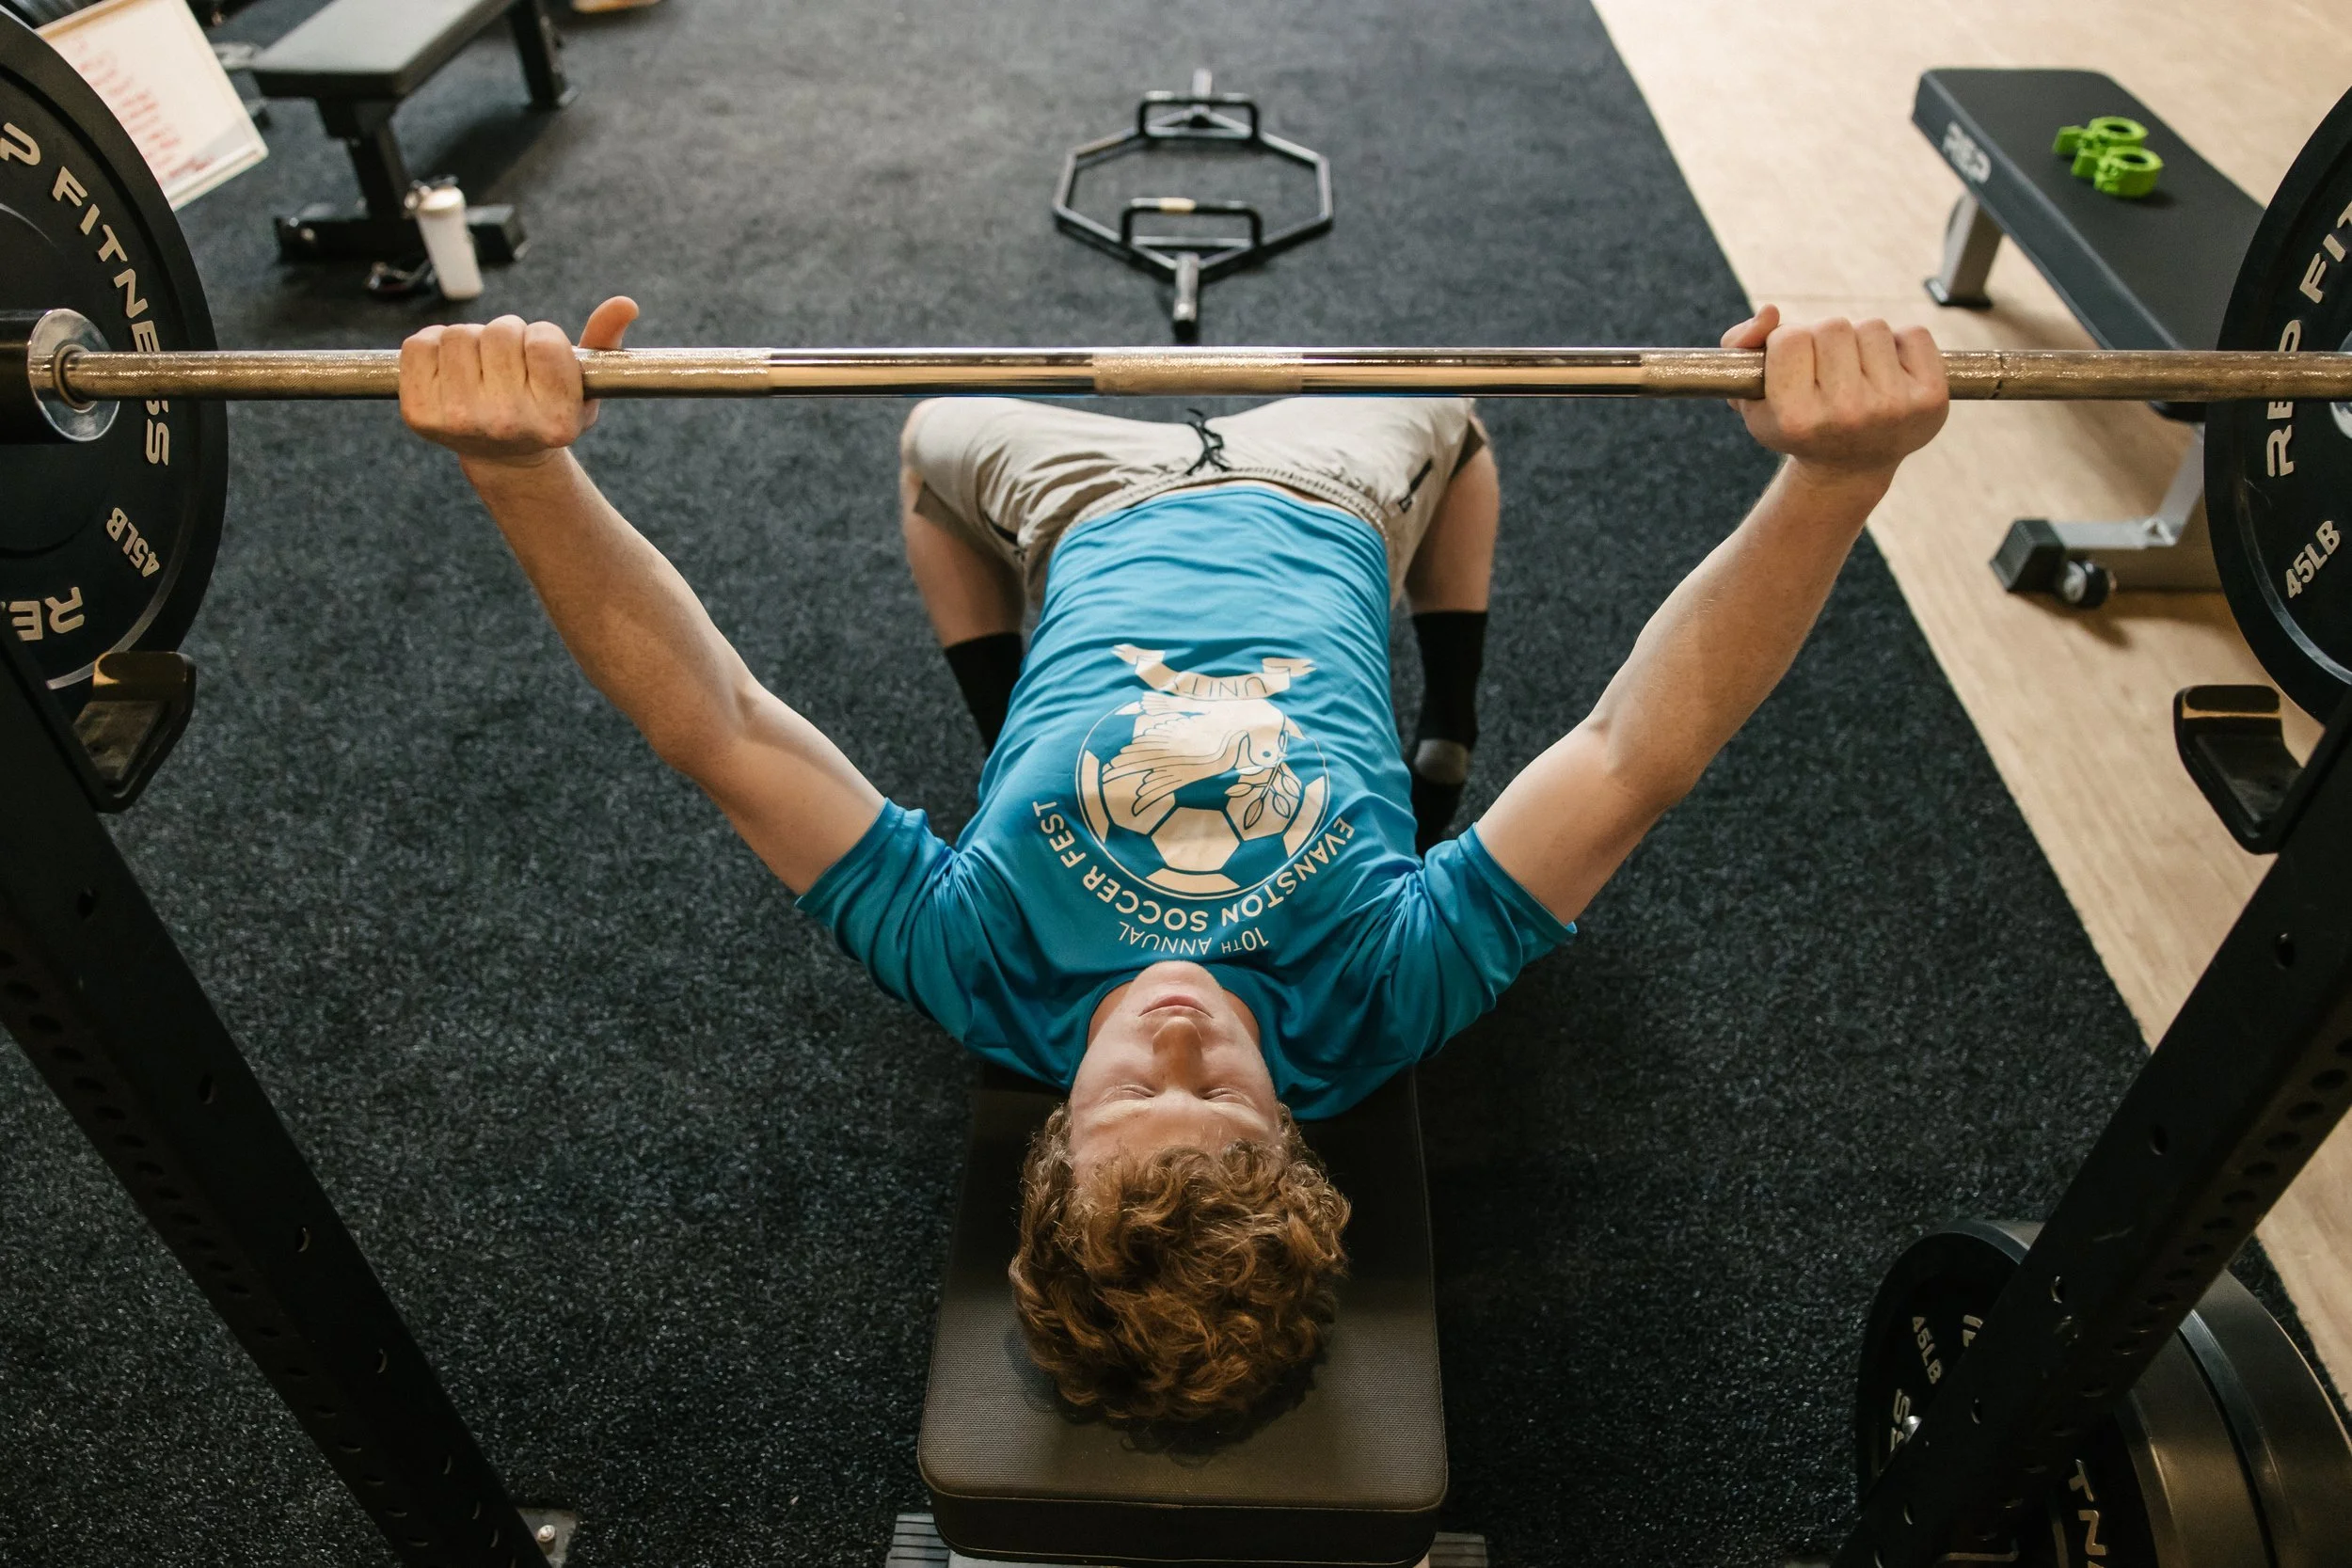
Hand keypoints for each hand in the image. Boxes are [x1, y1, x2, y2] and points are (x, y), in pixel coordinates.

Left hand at [399, 296, 638, 468]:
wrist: (502, 457)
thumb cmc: (545, 412)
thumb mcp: (583, 386)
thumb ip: (604, 343)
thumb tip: (625, 304)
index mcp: (555, 420)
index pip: (546, 339)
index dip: (544, 341)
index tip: (541, 364)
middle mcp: (507, 423)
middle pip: (501, 330)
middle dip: (506, 338)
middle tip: (509, 367)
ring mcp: (459, 420)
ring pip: (460, 333)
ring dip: (471, 342)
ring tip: (481, 369)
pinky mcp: (420, 414)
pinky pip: (420, 344)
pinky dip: (434, 347)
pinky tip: (451, 371)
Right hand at [1720, 305, 1947, 481]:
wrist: (1851, 467)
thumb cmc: (1797, 424)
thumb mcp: (1753, 398)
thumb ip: (1738, 347)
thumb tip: (1770, 312)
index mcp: (1797, 418)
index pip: (1788, 338)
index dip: (1786, 346)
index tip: (1794, 371)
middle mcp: (1846, 415)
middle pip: (1831, 326)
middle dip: (1825, 342)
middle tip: (1828, 374)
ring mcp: (1893, 407)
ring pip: (1872, 327)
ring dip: (1862, 343)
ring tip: (1858, 375)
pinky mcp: (1931, 399)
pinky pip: (1915, 333)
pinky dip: (1902, 345)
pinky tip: (1890, 374)